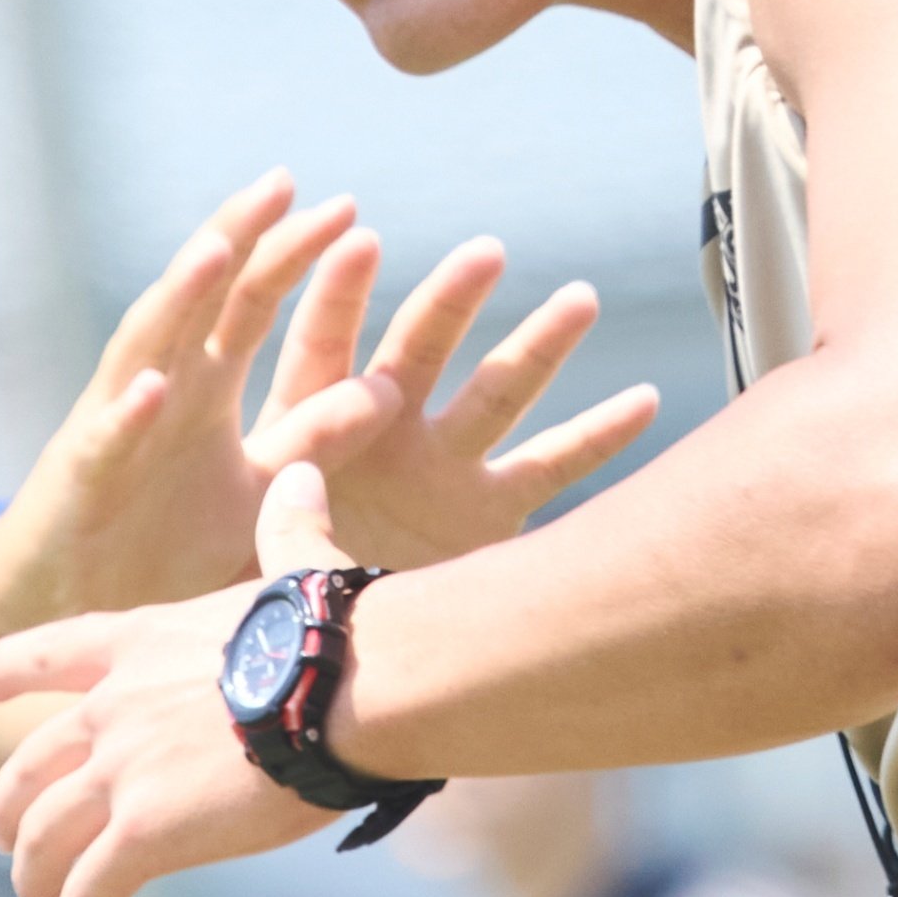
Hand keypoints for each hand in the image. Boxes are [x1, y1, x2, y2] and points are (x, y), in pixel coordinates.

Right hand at [0, 180, 342, 637]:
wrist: (73, 602)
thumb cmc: (162, 540)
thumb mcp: (256, 487)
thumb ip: (314, 440)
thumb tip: (388, 392)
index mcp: (203, 381)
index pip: (251, 298)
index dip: (291, 254)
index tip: (347, 210)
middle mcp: (160, 383)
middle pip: (200, 297)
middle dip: (239, 237)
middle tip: (283, 184)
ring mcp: (117, 422)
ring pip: (147, 345)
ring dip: (178, 298)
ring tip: (217, 250)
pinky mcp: (84, 477)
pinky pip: (106, 441)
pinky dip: (127, 414)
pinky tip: (152, 387)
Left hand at [0, 455, 350, 896]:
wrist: (347, 685)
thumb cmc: (337, 626)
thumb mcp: (295, 565)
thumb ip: (287, 528)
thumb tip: (306, 477)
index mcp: (139, 643)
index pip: (49, 653)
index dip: (9, 671)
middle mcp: (110, 710)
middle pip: (28, 769)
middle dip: (10, 809)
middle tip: (8, 840)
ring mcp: (119, 775)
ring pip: (44, 841)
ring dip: (35, 882)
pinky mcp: (143, 835)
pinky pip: (89, 895)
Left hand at [239, 224, 659, 567]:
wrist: (318, 652)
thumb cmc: (263, 596)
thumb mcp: (252, 552)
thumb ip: (279, 517)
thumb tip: (299, 480)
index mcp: (310, 425)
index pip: (324, 347)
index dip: (340, 297)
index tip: (361, 244)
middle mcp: (384, 429)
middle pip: (421, 347)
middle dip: (452, 300)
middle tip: (484, 256)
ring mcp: (443, 465)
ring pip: (498, 392)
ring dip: (540, 346)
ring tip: (581, 298)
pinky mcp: (489, 512)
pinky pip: (552, 467)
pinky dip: (598, 436)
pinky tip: (645, 400)